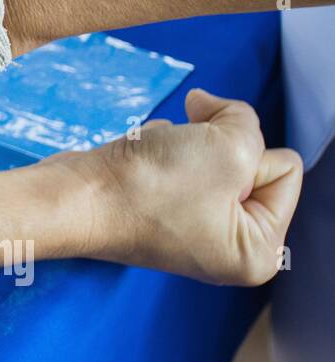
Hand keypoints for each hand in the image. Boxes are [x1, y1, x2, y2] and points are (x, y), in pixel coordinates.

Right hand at [55, 90, 301, 285]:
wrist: (75, 196)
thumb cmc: (149, 187)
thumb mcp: (230, 144)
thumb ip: (247, 120)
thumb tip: (212, 109)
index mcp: (256, 251)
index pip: (286, 169)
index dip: (248, 152)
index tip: (206, 166)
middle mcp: (226, 246)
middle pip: (250, 161)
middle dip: (216, 146)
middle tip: (182, 160)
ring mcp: (190, 226)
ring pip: (212, 154)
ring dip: (185, 143)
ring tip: (157, 161)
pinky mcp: (159, 205)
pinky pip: (180, 159)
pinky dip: (162, 149)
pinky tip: (140, 160)